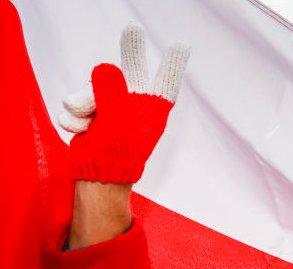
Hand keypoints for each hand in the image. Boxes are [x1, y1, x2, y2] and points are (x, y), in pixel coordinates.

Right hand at [63, 25, 189, 248]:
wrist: (98, 177)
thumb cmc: (117, 154)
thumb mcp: (118, 122)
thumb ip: (112, 92)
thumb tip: (106, 67)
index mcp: (150, 108)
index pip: (163, 82)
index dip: (171, 64)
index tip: (182, 47)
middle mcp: (132, 104)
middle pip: (130, 70)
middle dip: (132, 51)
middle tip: (133, 30)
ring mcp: (109, 107)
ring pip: (88, 88)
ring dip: (83, 105)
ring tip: (90, 124)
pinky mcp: (89, 114)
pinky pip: (73, 104)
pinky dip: (74, 119)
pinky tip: (83, 132)